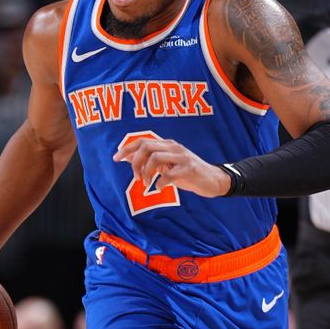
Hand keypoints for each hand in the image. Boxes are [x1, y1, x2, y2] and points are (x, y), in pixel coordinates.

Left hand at [112, 136, 230, 197]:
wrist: (214, 180)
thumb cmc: (188, 173)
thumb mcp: (168, 165)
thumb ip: (151, 160)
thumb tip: (129, 158)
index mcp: (167, 144)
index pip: (142, 140)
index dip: (127, 148)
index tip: (116, 158)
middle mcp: (174, 147)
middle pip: (146, 146)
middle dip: (135, 162)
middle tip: (135, 177)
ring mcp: (182, 157)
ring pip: (155, 157)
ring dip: (146, 172)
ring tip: (146, 183)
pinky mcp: (189, 170)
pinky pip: (169, 174)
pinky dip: (160, 182)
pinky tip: (159, 188)